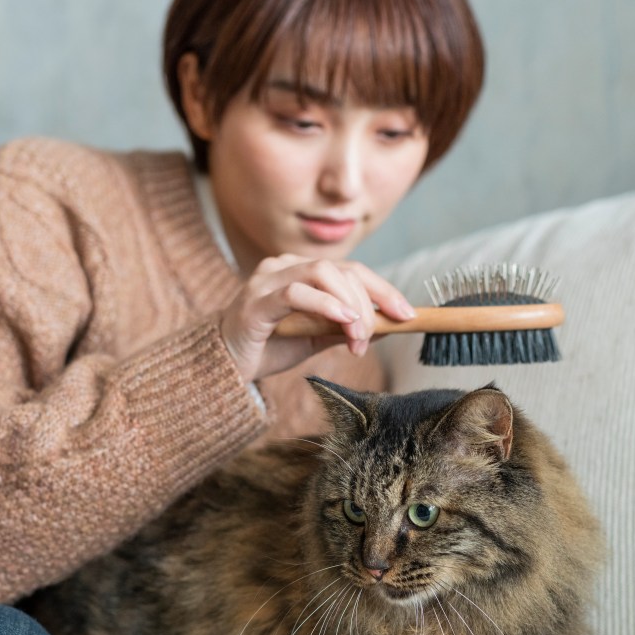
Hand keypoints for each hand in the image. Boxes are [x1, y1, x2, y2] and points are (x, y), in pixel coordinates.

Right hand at [218, 254, 415, 383]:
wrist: (226, 368)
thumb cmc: (270, 347)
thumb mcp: (317, 336)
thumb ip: (346, 327)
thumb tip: (388, 324)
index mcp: (301, 271)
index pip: (352, 270)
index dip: (384, 290)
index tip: (408, 314)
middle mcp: (284, 266)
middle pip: (342, 270)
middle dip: (368, 304)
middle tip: (371, 339)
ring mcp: (268, 280)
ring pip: (323, 274)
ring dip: (350, 306)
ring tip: (357, 337)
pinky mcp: (255, 300)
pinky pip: (296, 292)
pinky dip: (325, 304)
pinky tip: (343, 321)